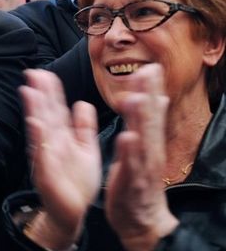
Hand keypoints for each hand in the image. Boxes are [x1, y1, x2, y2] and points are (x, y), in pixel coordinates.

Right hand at [20, 69, 100, 248]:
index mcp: (63, 136)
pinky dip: (38, 137)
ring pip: (40, 128)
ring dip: (34, 110)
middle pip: (46, 114)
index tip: (45, 72)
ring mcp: (47, 156)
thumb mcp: (86, 148)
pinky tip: (34, 122)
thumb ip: (84, 126)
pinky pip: (42, 152)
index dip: (51, 91)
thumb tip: (80, 102)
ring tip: (29, 90)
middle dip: (40, 94)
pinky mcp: (47, 172)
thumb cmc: (78, 181)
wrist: (73, 212)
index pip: (56, 108)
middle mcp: (52, 143)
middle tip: (33, 72)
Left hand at [104, 64, 177, 249]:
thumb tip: (158, 98)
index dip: (150, 90)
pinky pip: (131, 166)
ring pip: (142, 140)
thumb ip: (149, 123)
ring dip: (140, 120)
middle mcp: (148, 151)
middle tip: (147, 71)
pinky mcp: (131, 183)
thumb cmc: (138, 181)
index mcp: (147, 141)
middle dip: (148, 96)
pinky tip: (127, 137)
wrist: (141, 220)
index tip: (150, 66)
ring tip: (136, 98)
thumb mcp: (144, 148)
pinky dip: (130, 152)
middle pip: (149, 120)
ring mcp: (142, 167)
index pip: (150, 112)